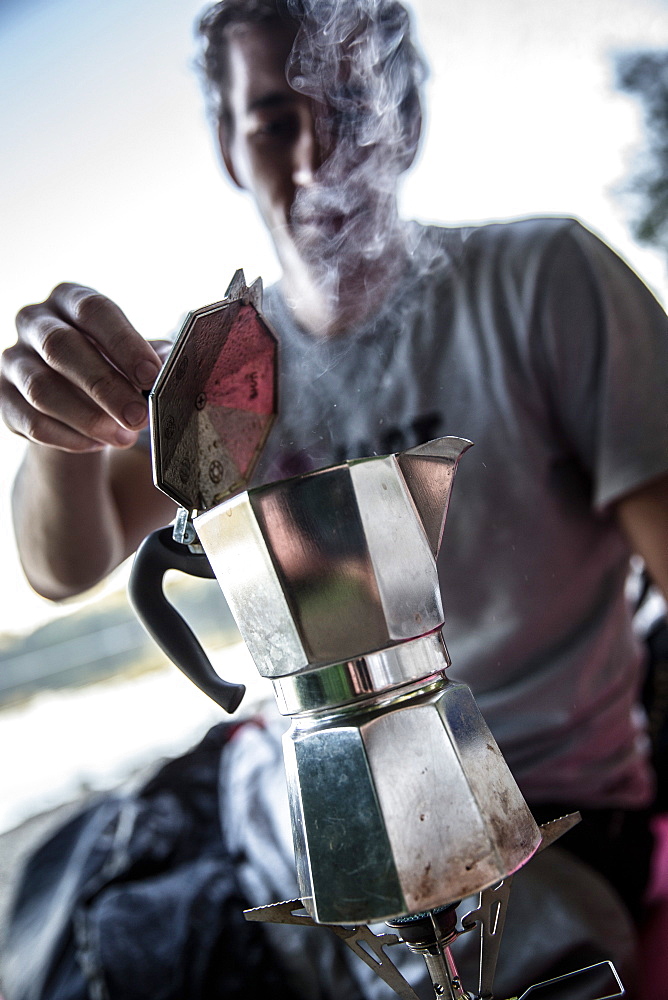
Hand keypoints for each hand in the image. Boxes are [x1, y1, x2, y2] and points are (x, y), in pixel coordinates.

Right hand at [1, 282, 169, 451]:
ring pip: (42, 389)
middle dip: (104, 385)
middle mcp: (34, 322)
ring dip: (87, 418)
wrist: (72, 397)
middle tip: (138, 416)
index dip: (124, 342)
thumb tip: (177, 367)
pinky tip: (97, 444)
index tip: (151, 375)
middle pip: (61, 348)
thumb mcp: (133, 356)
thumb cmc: (111, 366)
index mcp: (70, 299)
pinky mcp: (2, 398)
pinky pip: (31, 421)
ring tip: (123, 437)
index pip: (93, 310)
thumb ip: (152, 358)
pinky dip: (68, 437)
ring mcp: (12, 360)